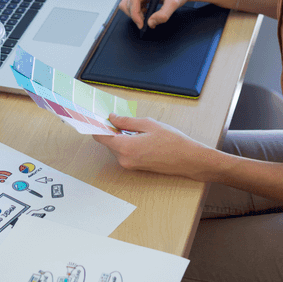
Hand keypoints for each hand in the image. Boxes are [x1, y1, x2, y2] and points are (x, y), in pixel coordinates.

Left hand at [93, 114, 214, 178]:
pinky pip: (124, 152)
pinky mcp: (136, 167)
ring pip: (116, 146)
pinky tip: (138, 134)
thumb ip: (126, 121)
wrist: (188, 160)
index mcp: (126, 148)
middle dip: (110, 128)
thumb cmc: (172, 141)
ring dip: (119, 135)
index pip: (101, 137)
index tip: (93, 116)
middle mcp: (125, 159)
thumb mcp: (148, 124)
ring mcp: (130, 165)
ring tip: (132, 124)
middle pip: (108, 141)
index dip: (96, 125)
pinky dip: (126, 142)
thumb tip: (112, 118)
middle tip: (115, 114)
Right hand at [119, 0, 196, 29]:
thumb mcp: (175, 3)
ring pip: (128, 4)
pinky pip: (133, 4)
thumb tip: (150, 22)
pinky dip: (138, 12)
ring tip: (147, 18)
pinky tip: (148, 13)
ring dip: (136, 14)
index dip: (135, 13)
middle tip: (145, 23)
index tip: (141, 24)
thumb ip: (163, 14)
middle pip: (128, 2)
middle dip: (135, 15)